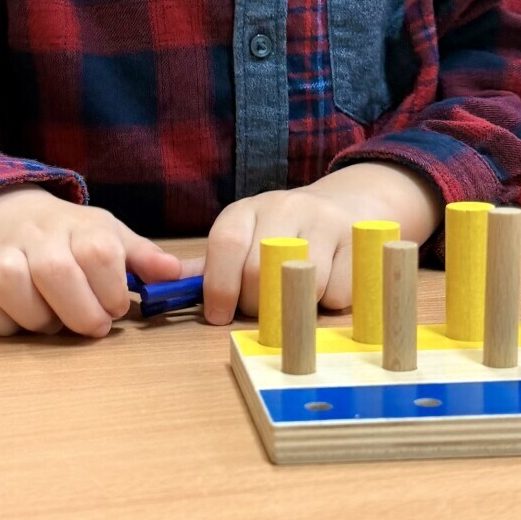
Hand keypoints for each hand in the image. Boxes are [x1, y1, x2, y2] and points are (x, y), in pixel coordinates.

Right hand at [0, 186, 182, 337]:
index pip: (100, 252)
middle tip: (94, 325)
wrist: (1, 213)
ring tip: (54, 320)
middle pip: (56, 271)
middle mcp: (36, 236)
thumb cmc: (65, 235)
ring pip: (10, 282)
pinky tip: (22, 319)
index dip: (113, 289)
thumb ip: (142, 257)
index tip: (118, 305)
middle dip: (81, 311)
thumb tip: (177, 274)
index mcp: (78, 225)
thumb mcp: (107, 234)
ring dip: (39, 316)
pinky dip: (5, 324)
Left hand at [200, 165, 441, 324]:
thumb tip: (163, 287)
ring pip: (301, 283)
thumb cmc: (283, 233)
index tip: (219, 316)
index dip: (219, 286)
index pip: (226, 244)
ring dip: (295, 306)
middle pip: (260, 271)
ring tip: (295, 299)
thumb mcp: (243, 239)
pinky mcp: (357, 240)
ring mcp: (323, 220)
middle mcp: (283, 207)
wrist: (347, 204)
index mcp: (246, 211)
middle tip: (261, 313)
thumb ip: (208, 267)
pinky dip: (329, 304)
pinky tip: (326, 290)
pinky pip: (338, 291)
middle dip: (257, 305)